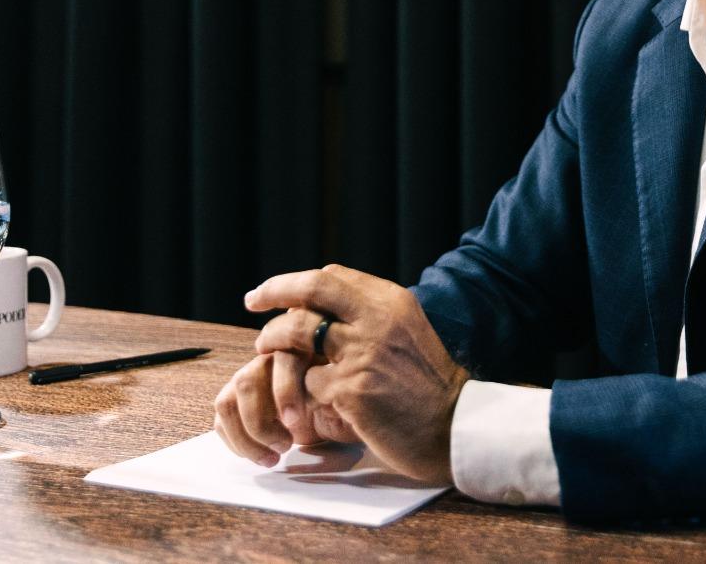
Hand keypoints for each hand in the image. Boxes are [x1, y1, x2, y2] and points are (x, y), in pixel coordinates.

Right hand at [213, 349, 356, 466]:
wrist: (344, 411)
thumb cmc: (351, 402)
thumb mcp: (353, 398)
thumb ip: (339, 391)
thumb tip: (325, 396)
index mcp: (303, 349)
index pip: (283, 360)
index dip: (285, 392)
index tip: (296, 424)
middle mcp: (271, 359)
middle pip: (247, 380)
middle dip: (260, 420)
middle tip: (285, 446)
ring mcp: (251, 378)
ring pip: (228, 401)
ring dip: (246, 435)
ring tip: (273, 457)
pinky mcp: (239, 400)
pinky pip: (223, 418)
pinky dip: (237, 441)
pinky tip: (262, 455)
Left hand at [247, 263, 468, 484]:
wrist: (453, 428)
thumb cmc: (426, 386)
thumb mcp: (407, 334)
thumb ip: (371, 316)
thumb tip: (321, 307)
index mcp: (392, 302)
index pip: (333, 277)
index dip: (297, 283)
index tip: (275, 292)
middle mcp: (377, 320)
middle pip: (313, 288)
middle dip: (275, 289)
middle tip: (252, 300)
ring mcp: (363, 353)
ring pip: (297, 332)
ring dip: (273, 339)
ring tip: (262, 351)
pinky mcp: (351, 390)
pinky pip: (306, 382)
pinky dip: (298, 391)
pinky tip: (301, 401)